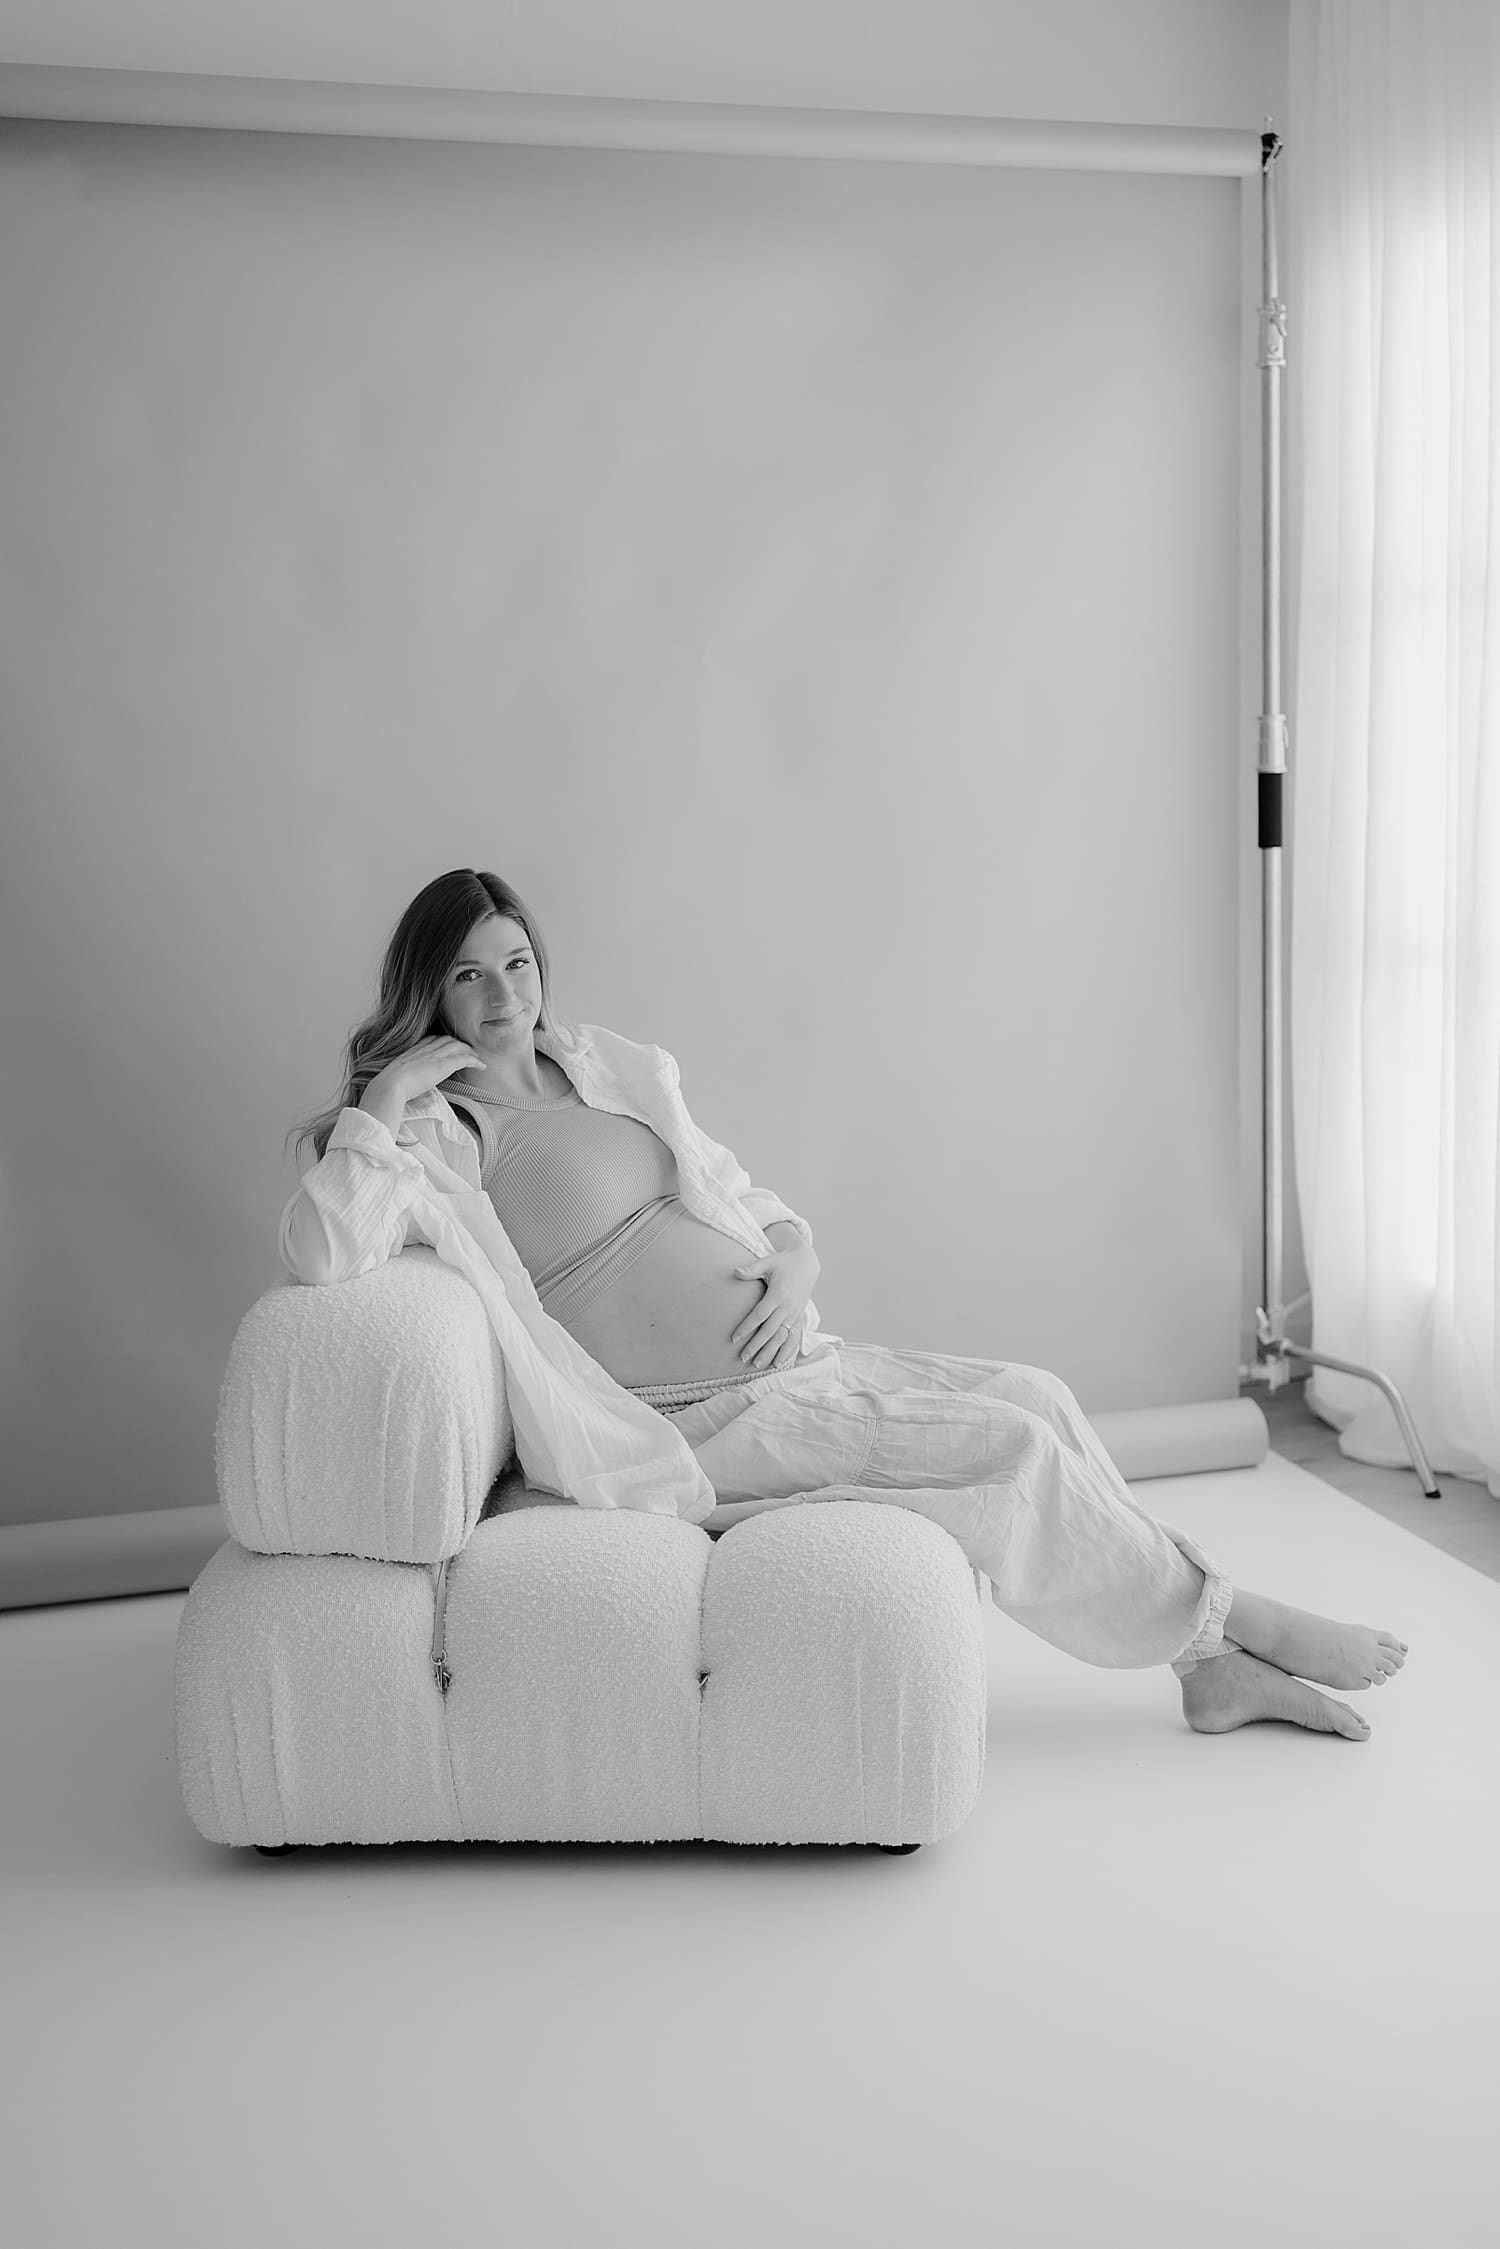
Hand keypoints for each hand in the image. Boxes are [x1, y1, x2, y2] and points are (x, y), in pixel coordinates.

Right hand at [364, 1036, 486, 1111]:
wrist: (389, 1087)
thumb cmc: (387, 1088)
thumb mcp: (394, 1079)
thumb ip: (403, 1080)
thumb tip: (406, 1090)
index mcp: (412, 1051)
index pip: (432, 1040)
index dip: (444, 1042)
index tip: (450, 1048)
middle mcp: (424, 1049)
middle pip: (447, 1040)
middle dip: (460, 1044)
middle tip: (469, 1053)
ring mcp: (434, 1056)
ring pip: (458, 1046)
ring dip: (470, 1052)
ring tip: (478, 1059)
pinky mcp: (443, 1065)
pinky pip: (464, 1059)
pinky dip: (475, 1061)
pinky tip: (482, 1066)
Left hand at [731, 1240, 820, 1369]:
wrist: (807, 1264)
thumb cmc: (784, 1263)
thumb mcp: (768, 1262)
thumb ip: (751, 1269)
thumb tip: (734, 1271)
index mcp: (778, 1294)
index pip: (760, 1315)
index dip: (747, 1327)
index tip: (734, 1338)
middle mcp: (788, 1307)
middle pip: (770, 1331)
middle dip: (756, 1346)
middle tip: (743, 1358)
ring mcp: (795, 1314)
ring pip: (782, 1337)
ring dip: (770, 1352)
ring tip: (758, 1365)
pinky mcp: (799, 1318)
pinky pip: (794, 1338)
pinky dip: (788, 1351)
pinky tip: (779, 1363)